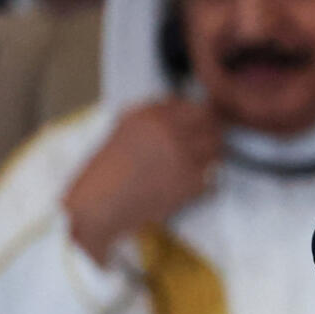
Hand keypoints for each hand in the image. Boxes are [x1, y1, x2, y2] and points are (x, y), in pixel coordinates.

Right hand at [64, 99, 221, 264]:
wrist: (98, 206)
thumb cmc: (106, 173)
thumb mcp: (124, 129)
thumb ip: (154, 115)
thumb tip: (181, 109)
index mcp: (151, 115)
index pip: (195, 107)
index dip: (201, 118)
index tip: (200, 126)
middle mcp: (170, 131)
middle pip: (211, 125)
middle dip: (209, 135)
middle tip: (201, 147)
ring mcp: (183, 155)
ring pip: (216, 150)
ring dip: (208, 158)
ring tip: (188, 168)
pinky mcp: (191, 181)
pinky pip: (213, 177)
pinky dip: (203, 182)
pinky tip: (182, 186)